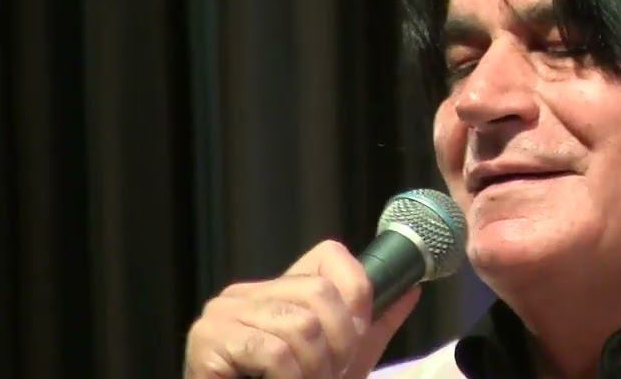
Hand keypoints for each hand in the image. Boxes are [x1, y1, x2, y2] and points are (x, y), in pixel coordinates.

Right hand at [184, 239, 420, 377]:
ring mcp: (223, 312)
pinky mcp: (209, 339)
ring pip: (302, 326)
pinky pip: (274, 351)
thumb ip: (372, 326)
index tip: (354, 343)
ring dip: (314, 369)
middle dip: (338, 345)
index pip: (331, 255)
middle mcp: (246, 291)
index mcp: (276, 288)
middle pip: (321, 293)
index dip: (356, 298)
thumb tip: (411, 289)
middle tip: (328, 376)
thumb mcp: (340, 360)